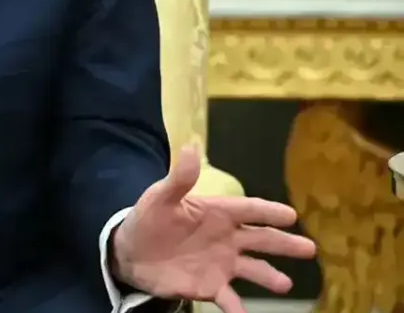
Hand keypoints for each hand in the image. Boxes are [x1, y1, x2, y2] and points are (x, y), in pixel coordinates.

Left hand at [112, 144, 316, 312]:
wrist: (132, 253)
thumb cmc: (149, 220)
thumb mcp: (159, 197)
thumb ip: (178, 179)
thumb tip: (190, 147)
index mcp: (217, 213)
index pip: (248, 209)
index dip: (268, 211)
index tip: (291, 215)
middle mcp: (226, 239)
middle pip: (260, 239)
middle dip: (284, 243)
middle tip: (310, 248)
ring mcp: (221, 264)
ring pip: (253, 270)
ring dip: (269, 277)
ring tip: (285, 285)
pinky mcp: (210, 286)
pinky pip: (229, 300)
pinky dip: (239, 310)